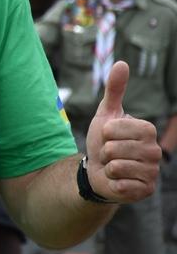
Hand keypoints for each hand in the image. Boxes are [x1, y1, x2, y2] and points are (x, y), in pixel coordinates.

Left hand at [85, 61, 160, 202]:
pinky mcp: (145, 190)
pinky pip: (120, 185)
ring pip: (116, 166)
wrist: (98, 170)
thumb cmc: (104, 141)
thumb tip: (121, 63)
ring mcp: (152, 172)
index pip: (114, 129)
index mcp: (148, 130)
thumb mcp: (106, 114)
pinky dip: (112, 183)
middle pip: (114, 148)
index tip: (109, 136)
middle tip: (109, 154)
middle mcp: (155, 151)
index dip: (104, 132)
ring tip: (113, 166)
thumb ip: (115, 90)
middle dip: (104, 151)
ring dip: (107, 167)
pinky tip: (117, 180)